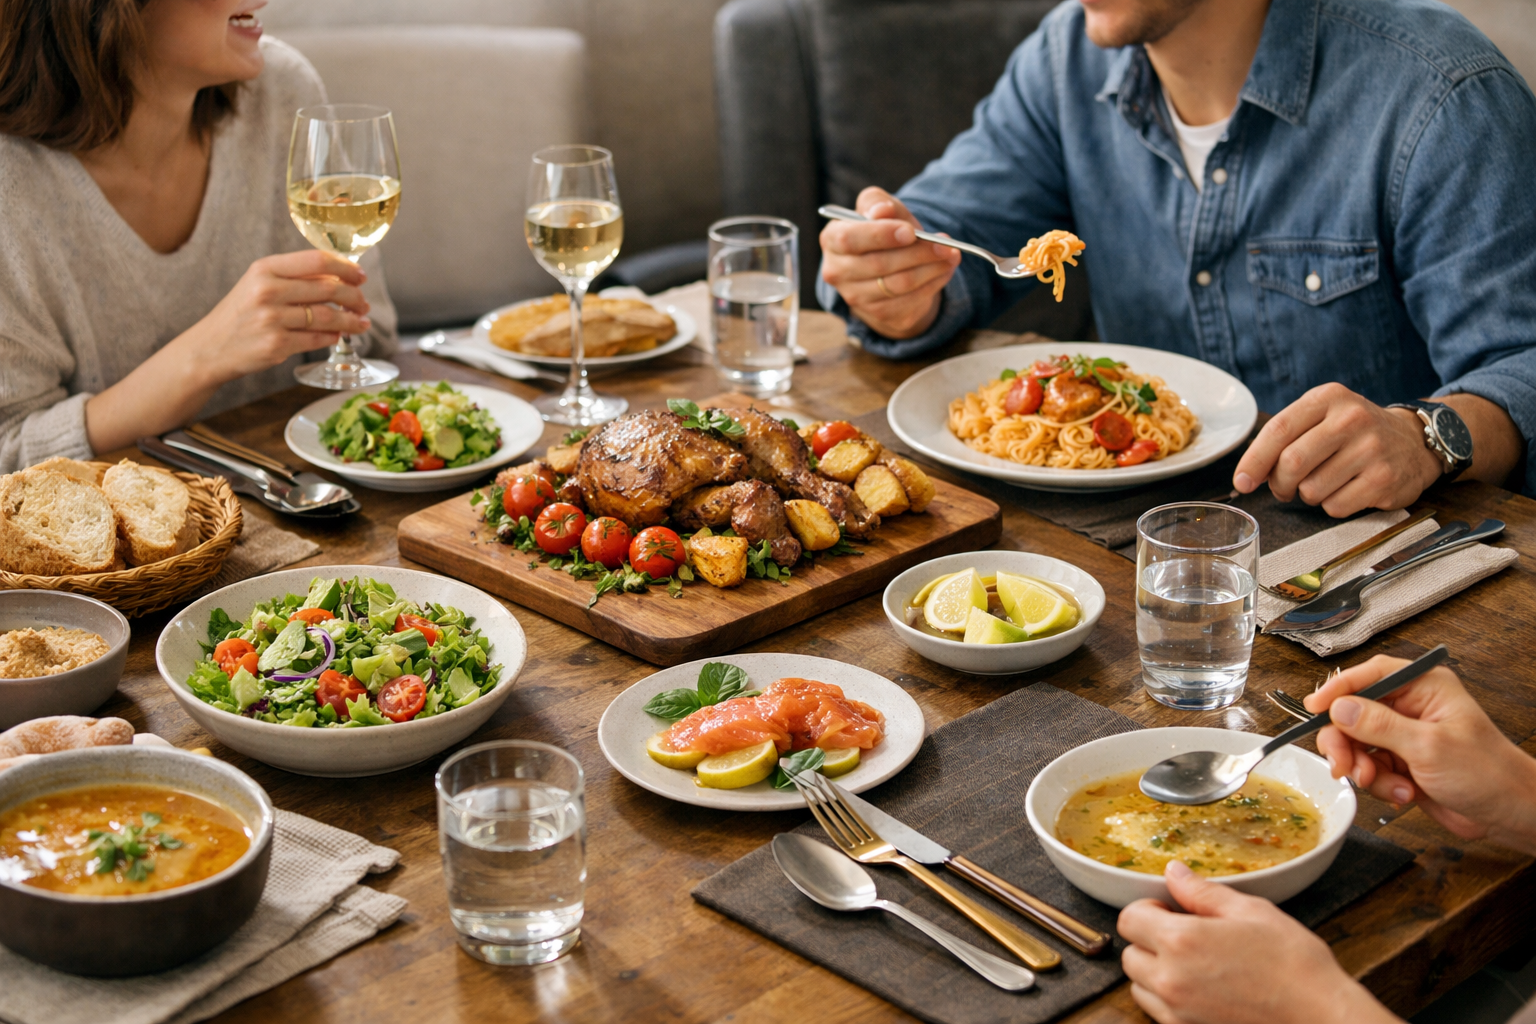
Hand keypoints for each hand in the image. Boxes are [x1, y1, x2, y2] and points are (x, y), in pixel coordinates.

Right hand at [186, 249, 371, 384]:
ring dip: (351, 321)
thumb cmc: (240, 314)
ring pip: (327, 317)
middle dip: (354, 297)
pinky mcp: (276, 345)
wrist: (209, 348)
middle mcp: (267, 291)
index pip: (317, 261)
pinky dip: (333, 337)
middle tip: (364, 304)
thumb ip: (293, 278)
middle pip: (328, 289)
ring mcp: (272, 319)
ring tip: (361, 323)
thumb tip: (340, 278)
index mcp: (264, 269)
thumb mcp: (258, 284)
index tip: (360, 276)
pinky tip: (339, 335)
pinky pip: (317, 339)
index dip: (345, 268)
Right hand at [819, 186, 960, 339]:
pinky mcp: (878, 314)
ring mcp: (856, 298)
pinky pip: (909, 301)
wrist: (886, 269)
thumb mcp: (879, 209)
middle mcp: (837, 272)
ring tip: (951, 255)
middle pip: (879, 265)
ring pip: (897, 285)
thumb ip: (877, 203)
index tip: (910, 232)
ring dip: (930, 269)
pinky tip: (944, 271)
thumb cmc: (882, 232)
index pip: (849, 239)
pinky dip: (932, 285)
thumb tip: (883, 210)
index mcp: (832, 240)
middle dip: (917, 253)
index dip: (881, 235)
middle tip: (945, 244)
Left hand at [1118, 862, 1397, 1023]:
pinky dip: (1171, 1001)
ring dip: (1156, 973)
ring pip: (1140, 988)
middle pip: (1130, 955)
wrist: (1323, 1019)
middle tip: (1185, 937)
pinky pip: (1161, 1014)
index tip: (1169, 910)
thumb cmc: (1295, 965)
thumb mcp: (1252, 912)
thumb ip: (1203, 892)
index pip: (1129, 919)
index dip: (1147, 910)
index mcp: (1181, 941)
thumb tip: (1174, 873)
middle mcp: (1170, 980)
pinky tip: (1205, 991)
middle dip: (1149, 942)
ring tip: (1196, 966)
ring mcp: (1178, 1013)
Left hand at [1232, 383, 1442, 516]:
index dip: (1254, 460)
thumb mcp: (1322, 416)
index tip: (1242, 482)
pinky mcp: (1384, 479)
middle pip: (1292, 463)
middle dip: (1278, 484)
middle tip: (1283, 489)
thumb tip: (1248, 475)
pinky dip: (1332, 506)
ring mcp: (1371, 449)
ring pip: (1311, 490)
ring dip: (1308, 495)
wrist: (1414, 441)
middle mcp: (1352, 419)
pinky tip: (1347, 490)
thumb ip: (1286, 437)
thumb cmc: (1353, 432)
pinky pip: (1335, 506)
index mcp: (1328, 398)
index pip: (1279, 430)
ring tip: (1324, 483)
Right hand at [1306, 655, 1535, 852]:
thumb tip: (1339, 708)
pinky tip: (1404, 794)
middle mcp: (1410, 706)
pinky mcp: (1401, 761)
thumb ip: (1379, 725)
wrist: (1509, 814)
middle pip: (1353, 713)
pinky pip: (1369, 767)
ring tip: (1387, 785)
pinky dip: (1380, 784)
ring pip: (1357, 744)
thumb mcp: (1429, 746)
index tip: (1314, 708)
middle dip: (1346, 742)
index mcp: (1423, 687)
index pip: (1370, 675)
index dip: (1338, 689)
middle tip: (1343, 765)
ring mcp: (1404, 735)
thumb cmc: (1488, 773)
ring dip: (1365, 769)